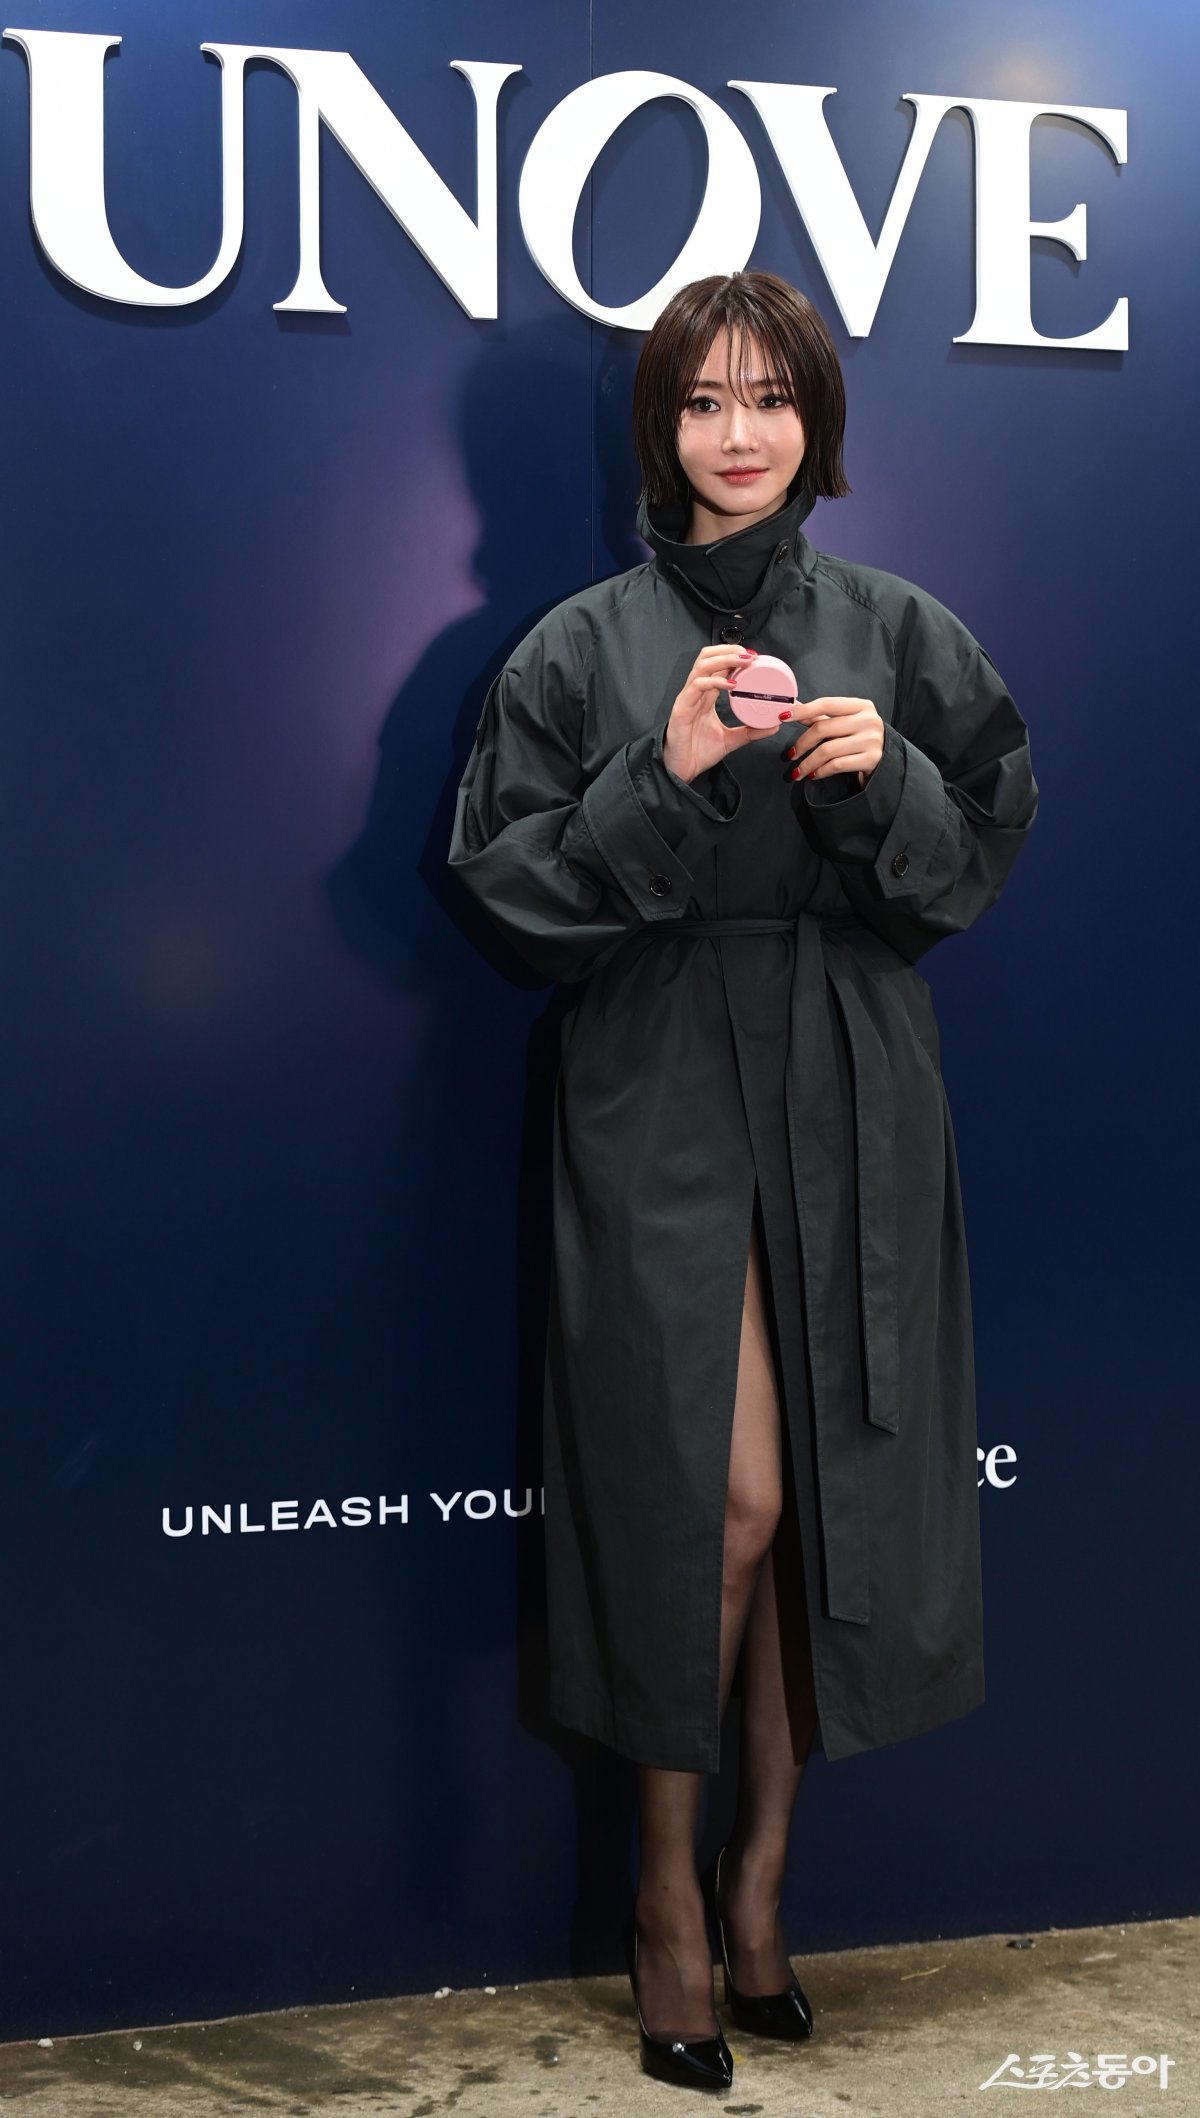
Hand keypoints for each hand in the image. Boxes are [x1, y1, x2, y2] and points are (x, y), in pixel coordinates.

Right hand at [662, 647, 787, 783]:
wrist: (680, 771)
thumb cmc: (698, 753)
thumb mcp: (730, 740)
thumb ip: (750, 732)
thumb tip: (774, 726)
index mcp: (705, 695)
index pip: (717, 665)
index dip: (734, 656)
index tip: (755, 657)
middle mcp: (696, 692)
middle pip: (708, 656)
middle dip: (730, 650)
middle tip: (751, 655)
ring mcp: (688, 698)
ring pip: (703, 665)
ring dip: (725, 659)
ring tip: (745, 662)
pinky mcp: (682, 708)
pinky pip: (697, 686)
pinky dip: (715, 681)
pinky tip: (731, 685)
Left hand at [785, 696, 884, 790]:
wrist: (886, 758)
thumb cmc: (859, 737)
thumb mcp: (845, 722)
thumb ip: (821, 716)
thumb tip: (794, 707)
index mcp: (861, 705)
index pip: (826, 704)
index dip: (803, 710)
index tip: (783, 717)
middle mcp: (868, 720)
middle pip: (823, 728)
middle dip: (802, 743)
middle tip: (791, 754)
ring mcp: (871, 740)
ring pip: (827, 750)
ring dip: (807, 763)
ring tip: (798, 772)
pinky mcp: (871, 759)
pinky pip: (837, 765)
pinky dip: (821, 771)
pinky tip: (814, 774)